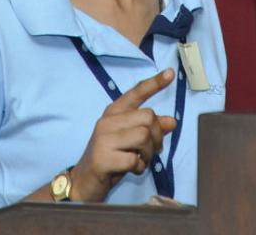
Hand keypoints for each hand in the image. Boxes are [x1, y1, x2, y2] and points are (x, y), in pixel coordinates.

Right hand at [70, 68, 177, 201]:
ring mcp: (103, 139)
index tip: (170, 72)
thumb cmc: (111, 158)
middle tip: (151, 150)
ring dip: (148, 153)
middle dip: (157, 136)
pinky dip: (139, 167)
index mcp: (114, 113)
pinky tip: (131, 169)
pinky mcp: (102, 158)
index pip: (136, 93)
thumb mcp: (132, 140)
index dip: (154, 83)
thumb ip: (150, 128)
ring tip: (140, 160)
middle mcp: (107, 121)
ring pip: (144, 136)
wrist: (84, 182)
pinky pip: (134, 159)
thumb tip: (172, 121)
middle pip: (148, 117)